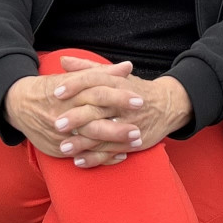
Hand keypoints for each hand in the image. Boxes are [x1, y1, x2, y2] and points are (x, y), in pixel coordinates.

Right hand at [4, 58, 140, 163]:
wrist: (18, 104)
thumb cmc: (50, 88)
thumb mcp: (76, 78)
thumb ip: (102, 73)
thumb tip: (128, 67)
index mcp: (71, 94)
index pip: (98, 94)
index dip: (119, 97)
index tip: (139, 100)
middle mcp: (65, 115)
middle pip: (94, 122)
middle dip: (118, 128)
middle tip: (139, 129)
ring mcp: (60, 134)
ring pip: (89, 142)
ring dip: (112, 144)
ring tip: (134, 143)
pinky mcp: (56, 149)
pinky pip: (81, 155)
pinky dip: (101, 157)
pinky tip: (119, 156)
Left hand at [53, 62, 194, 158]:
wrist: (166, 106)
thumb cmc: (133, 89)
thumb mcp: (114, 76)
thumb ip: (87, 68)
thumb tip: (63, 60)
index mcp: (116, 84)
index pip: (93, 81)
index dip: (74, 85)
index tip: (56, 92)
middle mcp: (122, 103)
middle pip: (97, 109)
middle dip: (76, 118)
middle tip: (56, 124)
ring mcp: (128, 124)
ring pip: (103, 134)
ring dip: (83, 143)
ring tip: (63, 147)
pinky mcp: (132, 142)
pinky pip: (111, 151)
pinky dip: (95, 158)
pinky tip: (78, 161)